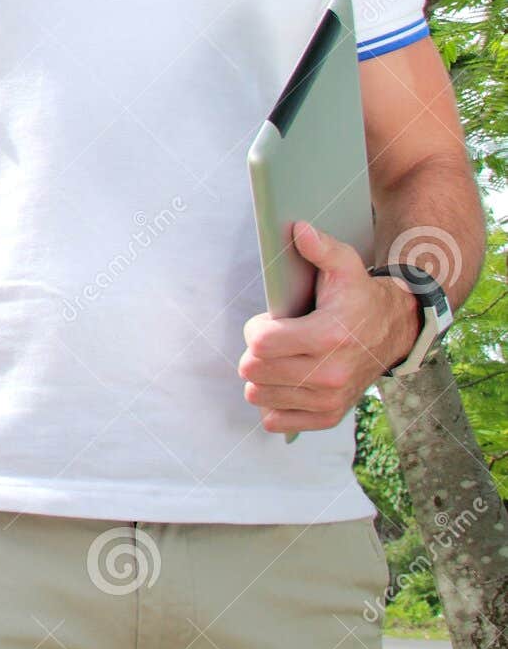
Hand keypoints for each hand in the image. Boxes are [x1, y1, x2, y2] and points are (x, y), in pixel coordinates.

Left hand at [238, 220, 419, 437]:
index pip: (260, 343)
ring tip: (282, 359)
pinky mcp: (327, 417)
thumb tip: (298, 228)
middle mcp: (329, 374)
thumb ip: (320, 247)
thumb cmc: (359, 295)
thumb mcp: (345, 264)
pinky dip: (273, 402)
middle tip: (274, 340)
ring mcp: (328, 400)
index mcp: (328, 336)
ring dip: (262, 377)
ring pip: (258, 396)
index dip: (256, 329)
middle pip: (254, 371)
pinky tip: (288, 381)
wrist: (394, 331)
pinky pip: (274, 420)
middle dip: (256, 352)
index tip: (270, 322)